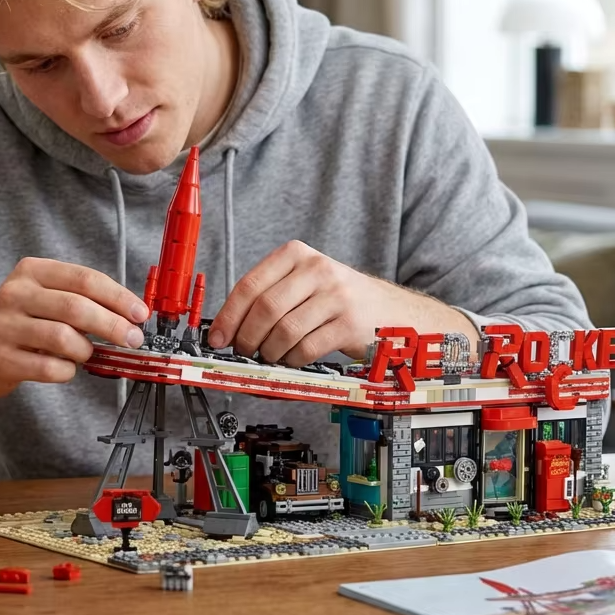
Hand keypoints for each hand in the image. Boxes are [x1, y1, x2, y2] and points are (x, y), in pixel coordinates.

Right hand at [0, 257, 148, 396]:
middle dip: (113, 325)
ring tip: (88, 353)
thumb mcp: (42, 296)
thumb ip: (80, 299)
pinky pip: (49, 367)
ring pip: (64, 338)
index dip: (118, 297)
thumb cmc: (17, 321)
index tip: (140, 313)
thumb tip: (130, 315)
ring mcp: (5, 327)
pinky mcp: (1, 359)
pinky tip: (66, 368)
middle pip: (77, 307)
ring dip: (87, 350)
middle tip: (132, 339)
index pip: (85, 279)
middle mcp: (16, 294)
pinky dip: (67, 371)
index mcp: (32, 271)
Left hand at [206, 241, 476, 367]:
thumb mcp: (308, 283)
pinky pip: (305, 348)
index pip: (250, 284)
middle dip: (247, 338)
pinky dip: (293, 360)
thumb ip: (273, 294)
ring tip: (273, 356)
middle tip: (245, 352)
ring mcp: (335, 295)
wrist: (396, 314)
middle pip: (265, 309)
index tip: (218, 337)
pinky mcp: (348, 323)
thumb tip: (228, 325)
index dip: (229, 315)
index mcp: (298, 254)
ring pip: (283, 331)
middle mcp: (317, 269)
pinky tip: (295, 359)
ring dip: (270, 352)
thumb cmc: (342, 302)